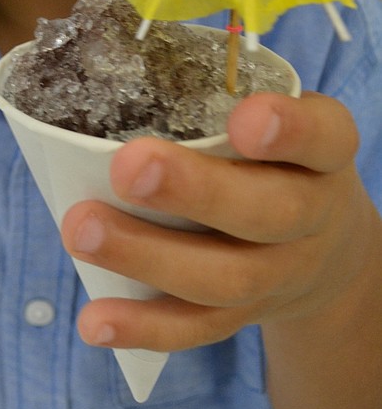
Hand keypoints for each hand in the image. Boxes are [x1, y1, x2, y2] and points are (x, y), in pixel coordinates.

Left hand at [60, 91, 369, 352]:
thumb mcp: (273, 119)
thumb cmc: (276, 159)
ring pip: (225, 278)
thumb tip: (108, 80)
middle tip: (128, 167)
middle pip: (268, 213)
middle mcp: (313, 216)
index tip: (244, 119)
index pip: (322, 136)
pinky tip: (94, 321)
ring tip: (82, 230)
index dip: (288, 130)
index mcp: (324, 153)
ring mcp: (281, 274)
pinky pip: (198, 328)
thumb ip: (216, 101)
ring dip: (147, 256)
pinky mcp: (246, 315)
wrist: (326, 247)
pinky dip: (144, 327)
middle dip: (194, 191)